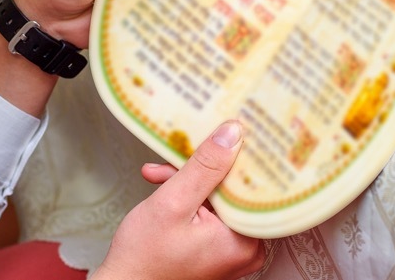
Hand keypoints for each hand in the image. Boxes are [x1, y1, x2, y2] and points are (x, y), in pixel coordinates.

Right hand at [96, 121, 265, 279]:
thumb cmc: (143, 260)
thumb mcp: (174, 203)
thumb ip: (205, 167)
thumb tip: (232, 135)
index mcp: (244, 241)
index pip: (250, 184)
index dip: (231, 155)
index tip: (219, 133)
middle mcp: (245, 248)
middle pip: (231, 189)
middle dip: (199, 171)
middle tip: (172, 163)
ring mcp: (231, 250)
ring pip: (218, 197)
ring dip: (189, 182)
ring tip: (162, 177)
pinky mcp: (217, 248)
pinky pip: (211, 211)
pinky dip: (189, 199)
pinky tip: (168, 189)